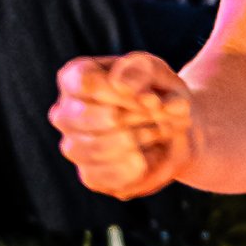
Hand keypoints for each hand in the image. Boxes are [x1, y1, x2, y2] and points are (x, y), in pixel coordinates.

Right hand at [51, 49, 194, 197]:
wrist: (179, 132)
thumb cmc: (160, 93)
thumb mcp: (158, 71)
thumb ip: (140, 70)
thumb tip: (121, 84)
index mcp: (74, 79)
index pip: (83, 82)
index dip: (118, 91)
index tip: (150, 95)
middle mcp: (65, 113)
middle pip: (85, 116)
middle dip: (132, 115)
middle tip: (159, 114)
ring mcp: (73, 146)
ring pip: (94, 147)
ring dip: (137, 139)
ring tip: (158, 131)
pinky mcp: (90, 176)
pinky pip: (104, 175)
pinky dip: (136, 165)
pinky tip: (149, 154)